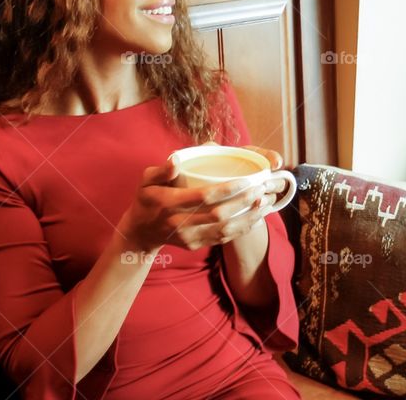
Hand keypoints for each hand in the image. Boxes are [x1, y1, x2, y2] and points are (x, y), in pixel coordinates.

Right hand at [118, 157, 269, 252]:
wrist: (140, 233)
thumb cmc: (146, 200)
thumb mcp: (145, 181)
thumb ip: (161, 171)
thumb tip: (176, 161)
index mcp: (170, 204)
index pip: (203, 197)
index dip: (227, 190)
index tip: (246, 181)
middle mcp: (180, 223)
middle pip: (219, 215)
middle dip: (244, 203)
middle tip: (262, 189)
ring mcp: (189, 237)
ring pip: (225, 231)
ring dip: (248, 218)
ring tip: (265, 203)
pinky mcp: (196, 245)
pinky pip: (223, 239)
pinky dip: (242, 229)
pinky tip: (256, 218)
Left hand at [204, 143, 289, 212]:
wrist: (205, 197)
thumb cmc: (207, 172)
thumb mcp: (207, 159)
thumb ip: (209, 150)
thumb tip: (211, 146)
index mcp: (252, 160)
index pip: (270, 156)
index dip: (274, 158)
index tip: (274, 164)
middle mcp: (260, 177)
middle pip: (278, 180)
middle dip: (275, 183)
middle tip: (264, 186)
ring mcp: (258, 194)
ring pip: (273, 198)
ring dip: (269, 199)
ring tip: (258, 202)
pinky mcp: (253, 211)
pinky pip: (263, 214)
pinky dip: (261, 215)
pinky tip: (255, 216)